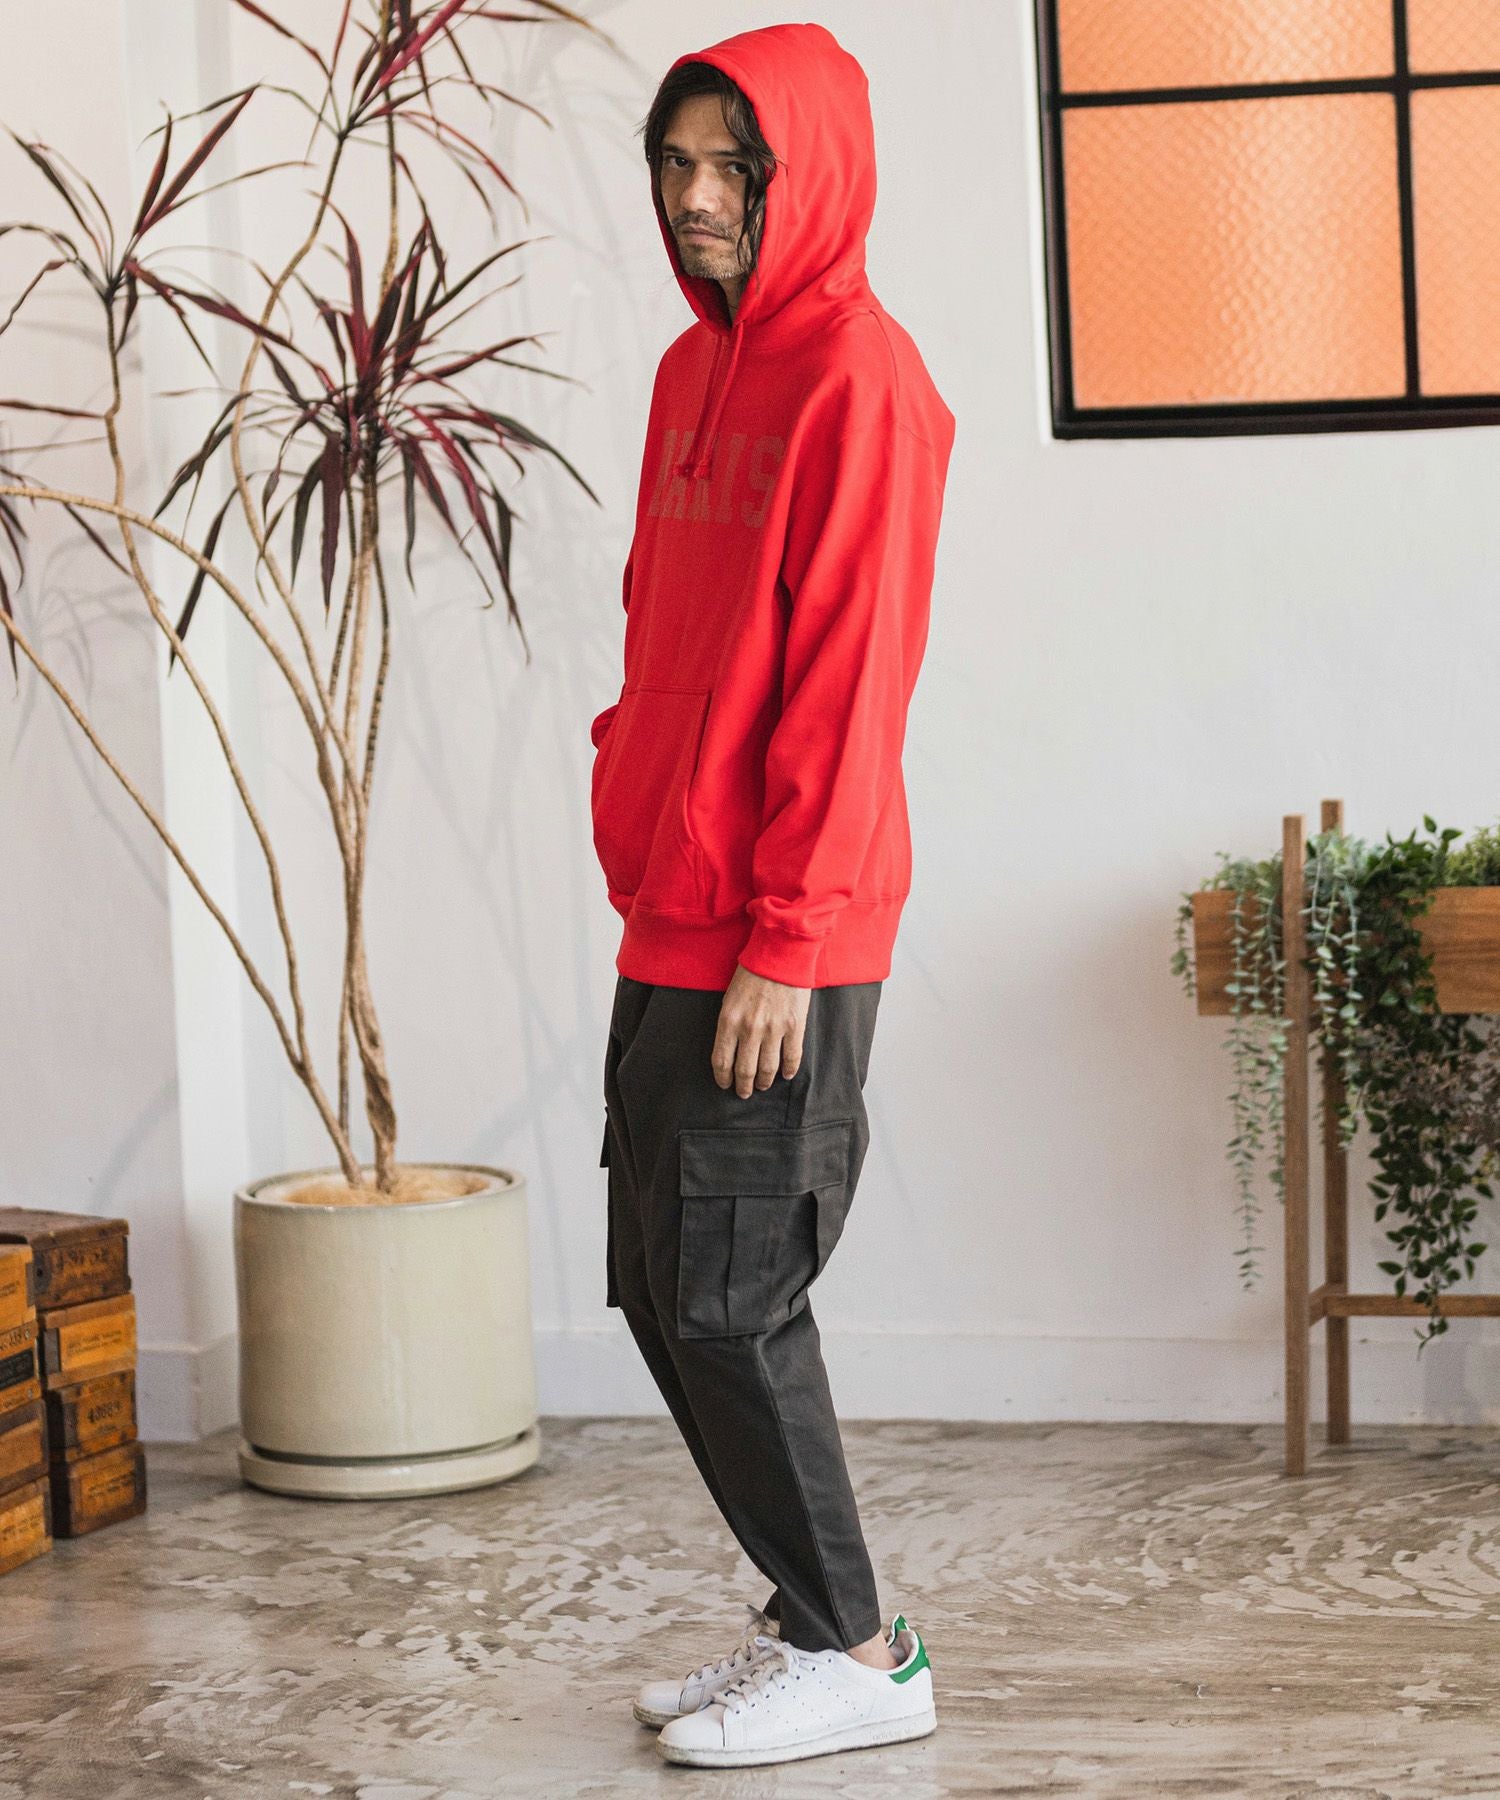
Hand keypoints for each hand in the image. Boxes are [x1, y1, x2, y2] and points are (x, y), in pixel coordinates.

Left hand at [713, 964, 810, 1097]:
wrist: (780, 953)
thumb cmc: (752, 971)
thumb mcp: (730, 997)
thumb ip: (730, 1023)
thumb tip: (732, 1048)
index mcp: (728, 1020)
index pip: (722, 1060)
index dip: (723, 1077)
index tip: (725, 1084)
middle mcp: (749, 1029)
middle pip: (744, 1070)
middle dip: (743, 1086)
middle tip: (744, 1092)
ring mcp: (773, 1030)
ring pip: (767, 1068)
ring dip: (764, 1081)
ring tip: (763, 1085)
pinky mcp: (794, 1026)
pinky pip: (792, 1057)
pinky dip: (789, 1070)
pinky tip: (786, 1074)